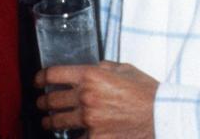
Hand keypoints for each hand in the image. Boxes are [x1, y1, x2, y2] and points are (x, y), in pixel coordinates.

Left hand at [35, 61, 157, 138]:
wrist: (162, 116)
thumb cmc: (147, 92)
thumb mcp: (124, 69)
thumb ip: (103, 67)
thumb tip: (91, 68)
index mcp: (91, 75)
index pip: (53, 74)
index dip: (40, 78)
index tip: (37, 82)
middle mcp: (86, 96)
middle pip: (51, 100)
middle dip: (43, 102)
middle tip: (41, 104)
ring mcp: (89, 119)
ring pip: (57, 122)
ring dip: (49, 122)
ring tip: (48, 122)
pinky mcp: (96, 138)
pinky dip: (72, 137)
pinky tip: (71, 135)